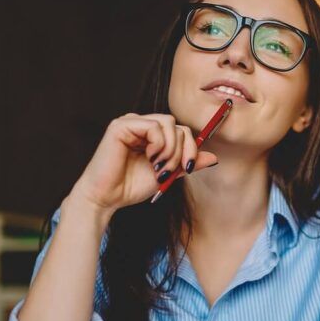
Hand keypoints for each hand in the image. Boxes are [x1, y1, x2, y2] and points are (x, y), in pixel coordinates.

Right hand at [68, 113, 218, 215]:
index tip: (187, 169)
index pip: (182, 131)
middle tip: (169, 172)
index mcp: (152, 135)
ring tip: (159, 167)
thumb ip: (187, 163)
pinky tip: (149, 158)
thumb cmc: (131, 187)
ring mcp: (131, 122)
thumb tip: (213, 157)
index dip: (191, 149)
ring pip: (170, 123)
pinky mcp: (122, 125)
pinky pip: (154, 126)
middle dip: (181, 152)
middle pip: (179, 126)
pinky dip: (158, 144)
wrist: (106, 198)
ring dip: (171, 149)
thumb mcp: (168, 174)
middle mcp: (141, 124)